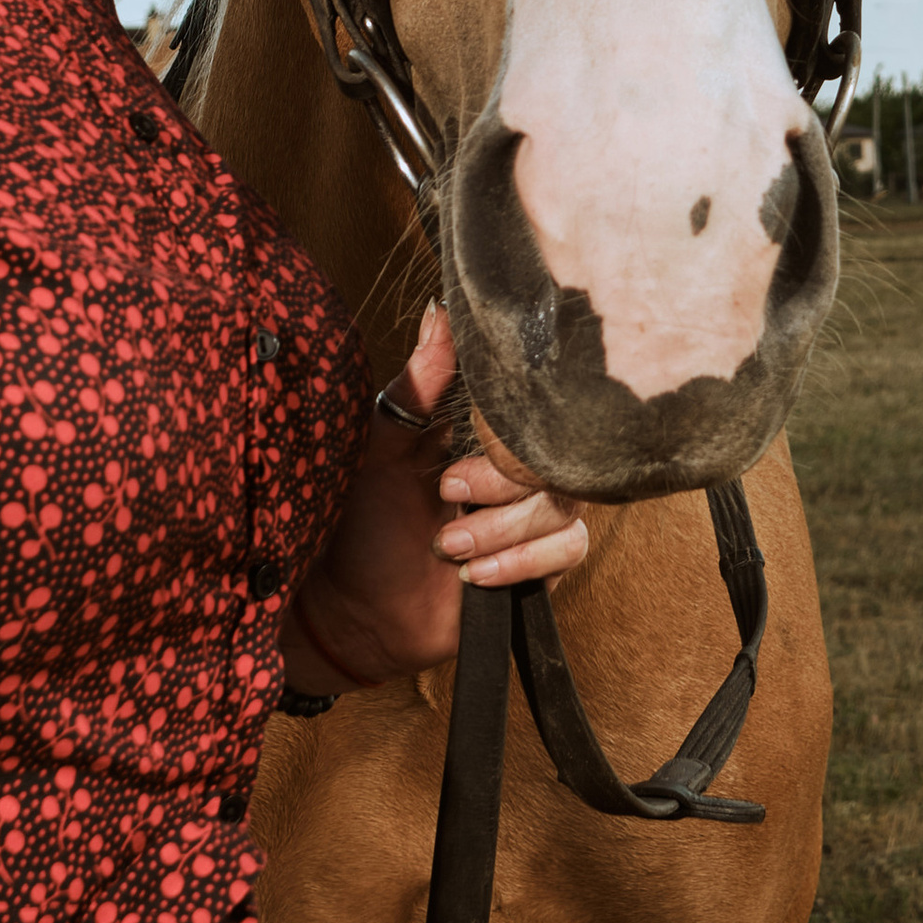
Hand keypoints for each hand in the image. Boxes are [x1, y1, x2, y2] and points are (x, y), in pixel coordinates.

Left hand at [282, 305, 589, 695]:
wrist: (354, 611)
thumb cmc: (357, 520)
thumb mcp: (377, 446)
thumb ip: (416, 385)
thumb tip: (440, 311)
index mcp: (480, 430)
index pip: (528, 403)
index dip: (506, 421)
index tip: (464, 438)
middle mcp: (513, 467)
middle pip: (554, 455)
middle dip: (502, 481)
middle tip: (448, 492)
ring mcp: (531, 515)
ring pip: (564, 504)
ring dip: (506, 527)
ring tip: (450, 544)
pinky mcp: (542, 562)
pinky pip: (569, 548)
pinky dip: (523, 559)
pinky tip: (476, 573)